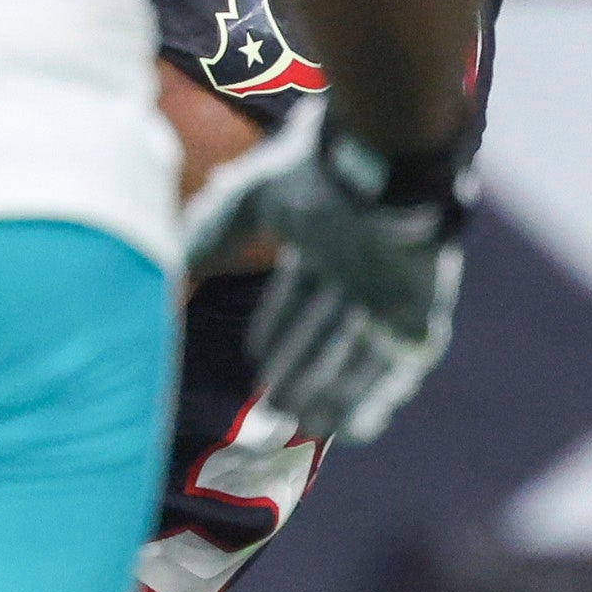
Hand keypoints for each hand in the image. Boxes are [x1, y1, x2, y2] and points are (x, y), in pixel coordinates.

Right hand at [184, 97, 465, 446]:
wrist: (381, 164)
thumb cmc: (314, 175)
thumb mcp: (245, 203)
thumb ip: (208, 234)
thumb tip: (168, 265)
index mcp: (326, 241)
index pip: (298, 296)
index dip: (277, 331)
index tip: (255, 362)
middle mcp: (360, 269)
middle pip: (326, 332)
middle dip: (299, 369)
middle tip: (271, 406)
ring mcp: (393, 290)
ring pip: (360, 355)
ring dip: (331, 390)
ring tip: (297, 420)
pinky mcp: (424, 309)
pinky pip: (401, 363)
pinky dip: (376, 395)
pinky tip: (350, 426)